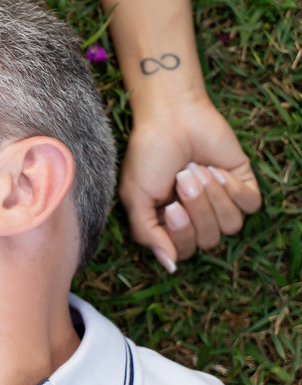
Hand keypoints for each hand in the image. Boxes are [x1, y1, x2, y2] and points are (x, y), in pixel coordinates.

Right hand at [120, 98, 260, 270]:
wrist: (171, 117)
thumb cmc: (148, 155)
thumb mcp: (134, 196)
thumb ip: (147, 234)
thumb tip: (168, 267)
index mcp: (169, 223)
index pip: (185, 251)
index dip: (181, 234)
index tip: (169, 207)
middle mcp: (197, 216)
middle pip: (209, 240)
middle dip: (196, 209)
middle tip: (182, 179)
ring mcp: (221, 201)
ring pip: (231, 225)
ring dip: (213, 197)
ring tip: (196, 170)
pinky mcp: (242, 183)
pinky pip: (249, 205)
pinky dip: (232, 188)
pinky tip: (216, 169)